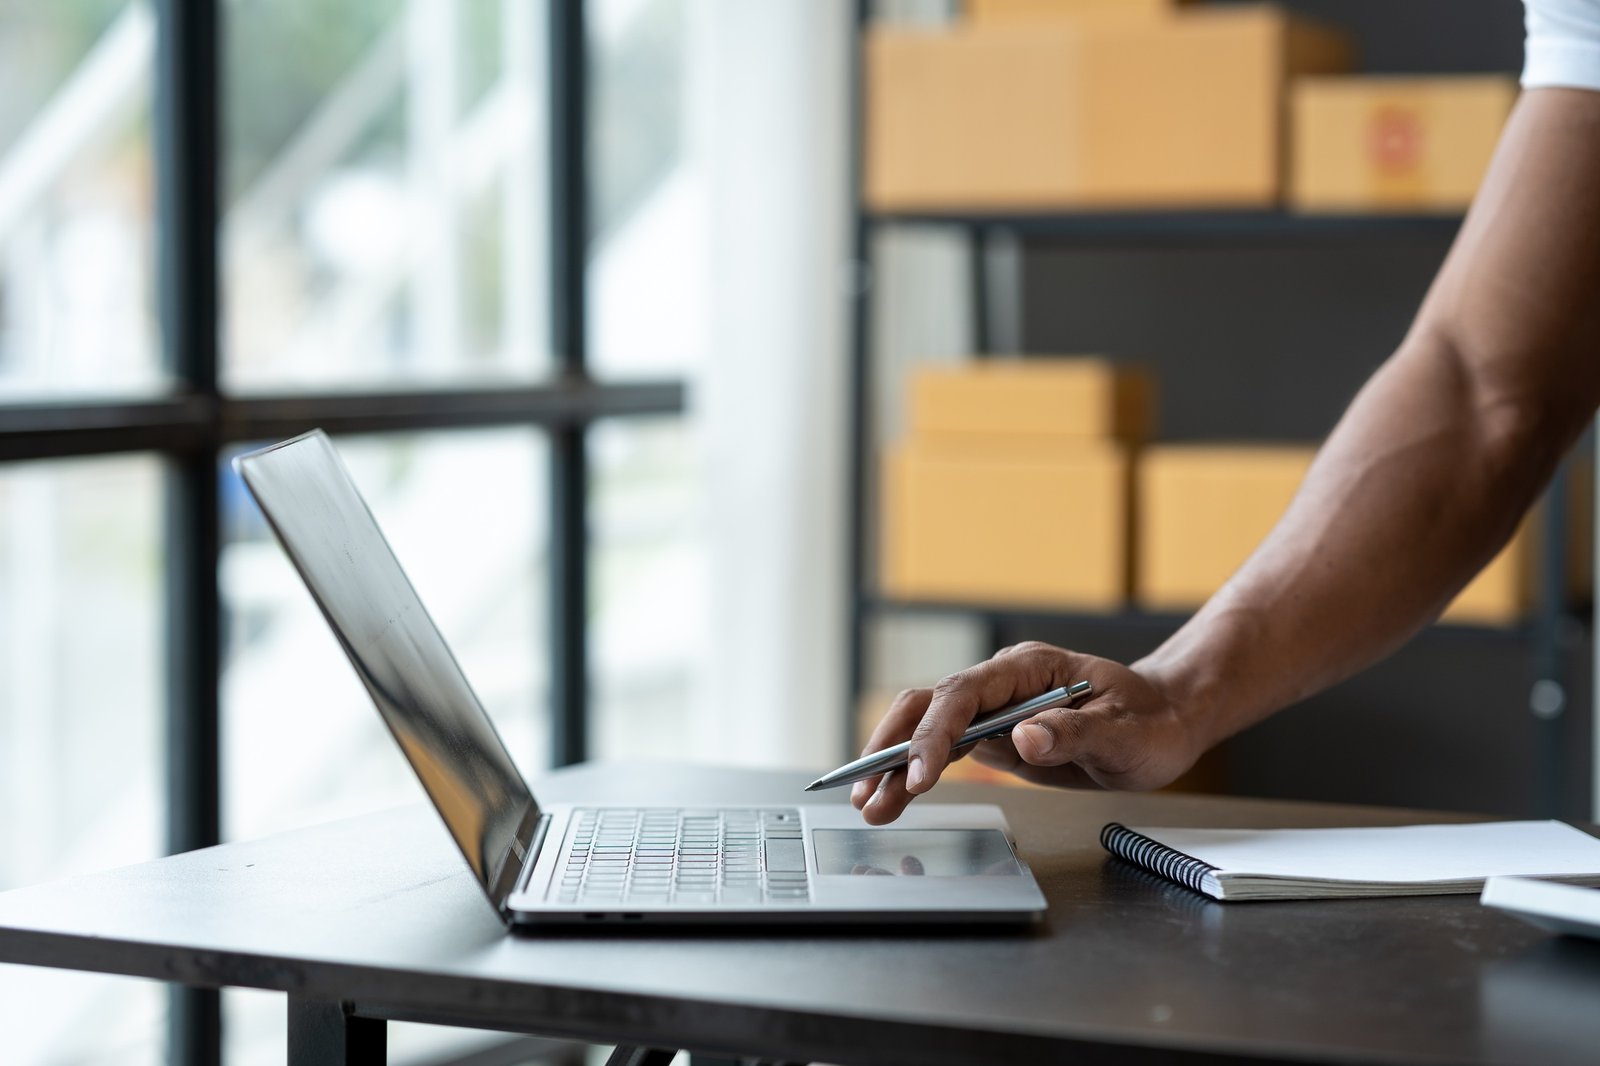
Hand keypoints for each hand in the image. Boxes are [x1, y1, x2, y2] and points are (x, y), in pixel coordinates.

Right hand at [850, 642, 1203, 824]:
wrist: (1163, 719)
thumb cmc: (1149, 721)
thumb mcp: (1125, 733)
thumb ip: (1075, 733)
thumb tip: (1025, 739)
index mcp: (1028, 669)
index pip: (964, 694)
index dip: (936, 734)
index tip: (921, 776)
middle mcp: (1001, 682)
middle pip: (927, 705)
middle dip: (892, 748)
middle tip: (867, 794)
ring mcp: (992, 708)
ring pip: (925, 726)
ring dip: (892, 763)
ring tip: (868, 805)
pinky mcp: (991, 735)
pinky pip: (941, 749)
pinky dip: (913, 772)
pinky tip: (892, 795)